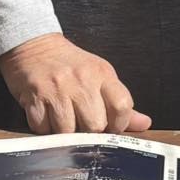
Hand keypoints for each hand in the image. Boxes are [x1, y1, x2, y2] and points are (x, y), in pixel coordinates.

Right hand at [0, 35, 151, 134]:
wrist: (34, 45)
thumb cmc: (70, 65)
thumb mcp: (99, 76)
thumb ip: (120, 103)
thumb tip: (144, 123)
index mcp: (101, 74)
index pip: (122, 105)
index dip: (119, 124)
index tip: (111, 127)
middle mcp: (81, 80)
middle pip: (95, 125)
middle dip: (89, 132)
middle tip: (83, 125)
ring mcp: (57, 89)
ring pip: (68, 131)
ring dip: (65, 133)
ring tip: (63, 120)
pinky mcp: (34, 97)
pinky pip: (43, 129)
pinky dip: (44, 129)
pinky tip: (46, 116)